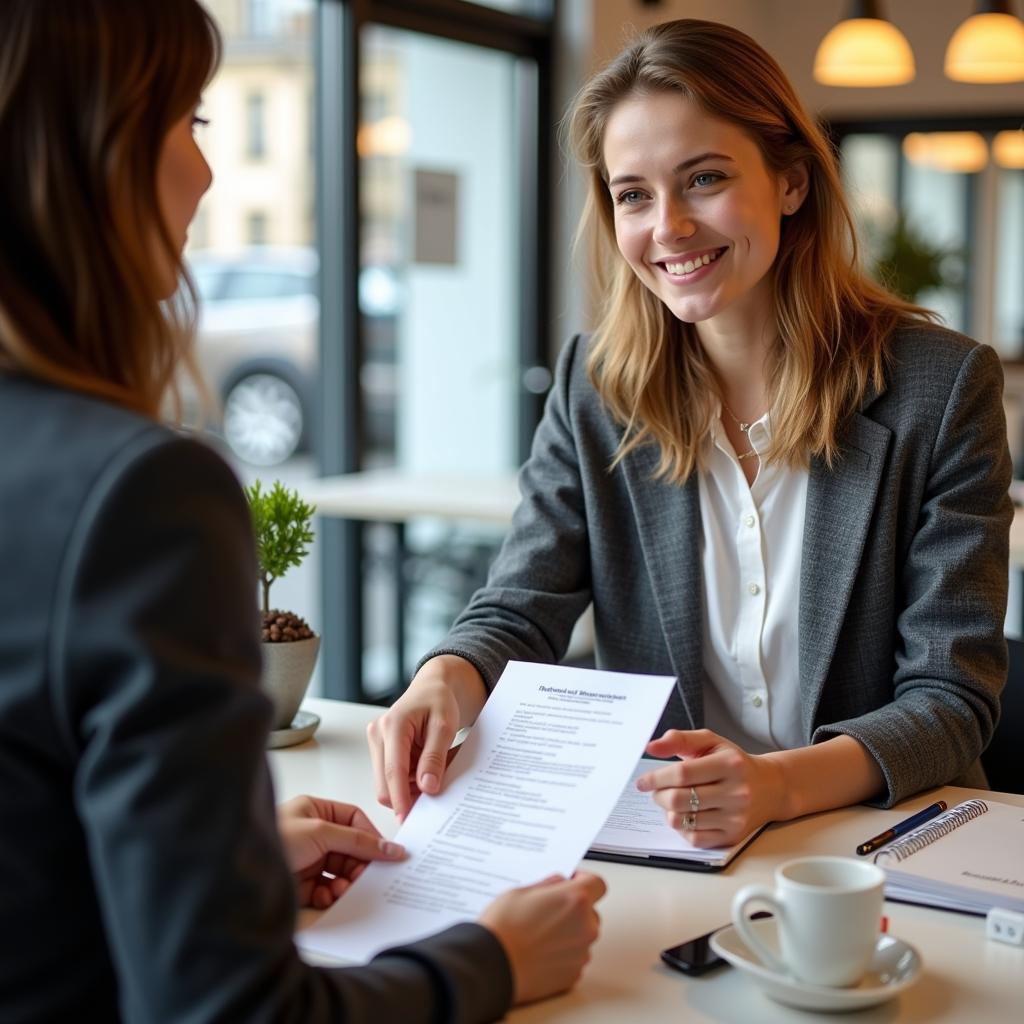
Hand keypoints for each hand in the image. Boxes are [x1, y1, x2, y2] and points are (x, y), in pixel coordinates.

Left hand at [277, 795, 405, 908]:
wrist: (237, 872)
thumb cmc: (272, 839)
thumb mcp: (320, 832)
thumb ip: (357, 841)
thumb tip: (390, 848)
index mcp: (315, 810)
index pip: (354, 820)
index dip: (371, 837)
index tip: (389, 855)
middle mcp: (311, 833)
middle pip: (349, 848)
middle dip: (359, 864)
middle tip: (369, 878)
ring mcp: (306, 859)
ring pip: (339, 871)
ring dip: (346, 882)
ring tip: (344, 889)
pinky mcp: (299, 884)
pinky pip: (326, 889)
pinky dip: (331, 894)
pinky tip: (328, 896)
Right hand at [366, 655, 485, 819]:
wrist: (433, 688)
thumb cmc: (439, 700)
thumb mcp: (445, 726)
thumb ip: (435, 757)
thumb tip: (428, 787)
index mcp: (392, 725)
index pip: (393, 771)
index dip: (401, 798)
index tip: (408, 818)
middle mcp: (378, 734)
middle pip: (384, 782)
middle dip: (406, 795)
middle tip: (433, 798)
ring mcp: (377, 742)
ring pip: (388, 782)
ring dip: (409, 787)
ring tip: (433, 773)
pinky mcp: (381, 749)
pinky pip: (392, 776)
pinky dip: (409, 780)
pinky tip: (424, 769)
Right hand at [479, 872, 605, 1004]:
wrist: (492, 966)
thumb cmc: (503, 929)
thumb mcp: (521, 892)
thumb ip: (548, 885)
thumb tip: (559, 883)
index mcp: (575, 900)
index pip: (597, 883)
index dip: (584, 880)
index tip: (571, 882)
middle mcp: (585, 927)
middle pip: (590, 912)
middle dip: (573, 909)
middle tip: (548, 911)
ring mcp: (581, 954)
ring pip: (582, 936)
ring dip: (568, 933)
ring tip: (540, 935)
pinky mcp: (573, 975)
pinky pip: (574, 958)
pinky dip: (562, 954)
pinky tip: (540, 952)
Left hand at [636, 729, 784, 846]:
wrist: (770, 787)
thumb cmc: (734, 762)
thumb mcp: (710, 742)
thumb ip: (680, 739)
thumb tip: (651, 747)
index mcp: (730, 764)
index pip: (682, 774)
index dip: (656, 778)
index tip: (642, 781)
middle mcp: (736, 792)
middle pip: (678, 799)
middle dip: (658, 795)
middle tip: (657, 791)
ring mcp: (735, 818)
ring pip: (682, 821)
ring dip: (667, 811)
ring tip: (671, 801)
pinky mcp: (732, 837)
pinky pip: (693, 838)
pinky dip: (682, 827)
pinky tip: (685, 815)